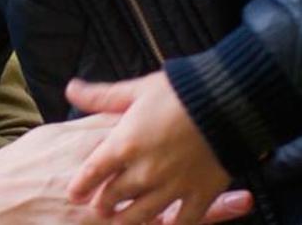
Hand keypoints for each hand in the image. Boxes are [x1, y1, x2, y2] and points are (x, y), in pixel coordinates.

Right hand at [0, 115, 251, 224]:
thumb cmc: (22, 170)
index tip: (208, 117)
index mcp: (96, 151)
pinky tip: (200, 224)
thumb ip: (84, 121)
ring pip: (166, 208)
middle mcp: (109, 181)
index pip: (146, 135)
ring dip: (204, 204)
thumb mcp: (52, 136)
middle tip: (239, 152)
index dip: (178, 126)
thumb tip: (107, 98)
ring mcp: (108, 213)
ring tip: (241, 199)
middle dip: (201, 162)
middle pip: (165, 171)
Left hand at [65, 72, 232, 224]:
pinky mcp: (200, 194)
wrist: (230, 102)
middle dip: (103, 204)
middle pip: (114, 197)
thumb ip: (102, 96)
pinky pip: (183, 221)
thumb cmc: (181, 91)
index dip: (80, 185)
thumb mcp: (137, 90)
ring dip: (129, 220)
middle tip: (99, 208)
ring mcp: (172, 186)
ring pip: (142, 215)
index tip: (75, 194)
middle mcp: (145, 171)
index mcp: (125, 145)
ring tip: (122, 222)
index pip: (92, 173)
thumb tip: (71, 89)